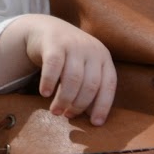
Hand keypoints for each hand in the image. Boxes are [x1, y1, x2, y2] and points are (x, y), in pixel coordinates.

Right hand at [0, 14, 116, 124]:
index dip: (103, 106)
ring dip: (63, 99)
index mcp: (103, 57)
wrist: (46, 29)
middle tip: (68, 116)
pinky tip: (44, 93)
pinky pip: (53, 67)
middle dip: (79, 105)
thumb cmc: (68, 56)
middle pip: (90, 85)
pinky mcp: (54, 42)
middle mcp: (92, 49)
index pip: (108, 85)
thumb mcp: (84, 67)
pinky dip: (49, 83)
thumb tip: (93, 117)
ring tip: (55, 111)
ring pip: (73, 79)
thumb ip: (89, 87)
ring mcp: (73, 44)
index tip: (96, 123)